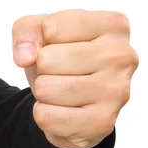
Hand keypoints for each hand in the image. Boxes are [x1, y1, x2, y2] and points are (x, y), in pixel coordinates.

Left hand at [12, 9, 138, 147]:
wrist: (73, 100)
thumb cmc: (60, 56)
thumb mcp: (39, 32)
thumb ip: (26, 30)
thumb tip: (25, 57)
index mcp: (113, 25)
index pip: (51, 28)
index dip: (42, 40)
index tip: (58, 46)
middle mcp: (123, 56)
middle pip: (46, 60)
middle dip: (42, 68)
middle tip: (60, 72)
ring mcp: (116, 91)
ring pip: (45, 89)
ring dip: (43, 92)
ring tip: (62, 90)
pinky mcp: (103, 122)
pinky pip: (46, 117)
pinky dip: (45, 115)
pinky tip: (65, 110)